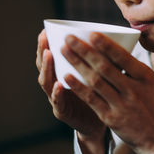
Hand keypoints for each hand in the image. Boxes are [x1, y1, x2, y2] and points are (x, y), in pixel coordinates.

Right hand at [36, 30, 106, 153]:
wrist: (99, 123)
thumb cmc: (98, 95)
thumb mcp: (97, 75)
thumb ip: (98, 60)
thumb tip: (110, 37)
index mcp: (63, 73)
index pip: (51, 56)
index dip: (46, 44)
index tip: (46, 30)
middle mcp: (56, 84)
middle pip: (44, 66)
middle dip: (43, 51)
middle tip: (44, 38)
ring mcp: (57, 99)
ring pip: (46, 82)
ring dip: (47, 68)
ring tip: (49, 55)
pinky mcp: (63, 112)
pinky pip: (58, 102)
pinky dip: (57, 93)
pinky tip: (58, 84)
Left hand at [62, 33, 153, 153]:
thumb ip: (139, 69)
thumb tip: (122, 53)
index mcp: (146, 77)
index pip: (123, 57)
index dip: (105, 45)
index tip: (91, 34)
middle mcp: (133, 89)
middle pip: (104, 66)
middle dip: (84, 50)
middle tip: (69, 39)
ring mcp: (121, 104)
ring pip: (95, 81)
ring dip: (77, 64)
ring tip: (64, 52)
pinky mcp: (111, 118)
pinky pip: (91, 99)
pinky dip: (78, 87)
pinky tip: (66, 77)